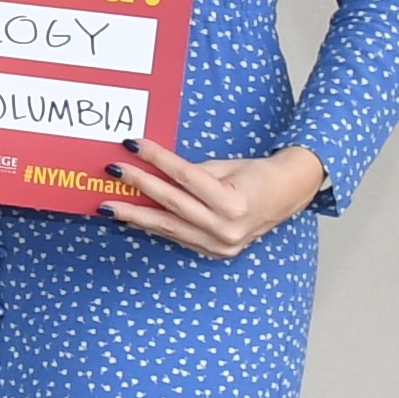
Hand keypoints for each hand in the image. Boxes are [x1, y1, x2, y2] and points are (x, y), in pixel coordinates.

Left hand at [107, 138, 325, 256]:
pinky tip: (133, 219)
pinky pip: (178, 237)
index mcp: (233, 202)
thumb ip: (191, 173)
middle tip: (113, 173)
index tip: (132, 145)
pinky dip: (155, 227)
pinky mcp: (215, 252)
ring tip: (108, 206)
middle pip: (171, 204)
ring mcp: (220, 244)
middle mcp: (227, 227)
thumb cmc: (258, 176)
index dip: (157, 160)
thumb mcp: (226, 167)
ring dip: (136, 215)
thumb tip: (153, 170)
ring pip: (168, 227)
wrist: (289, 195)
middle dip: (138, 187)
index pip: (185, 177)